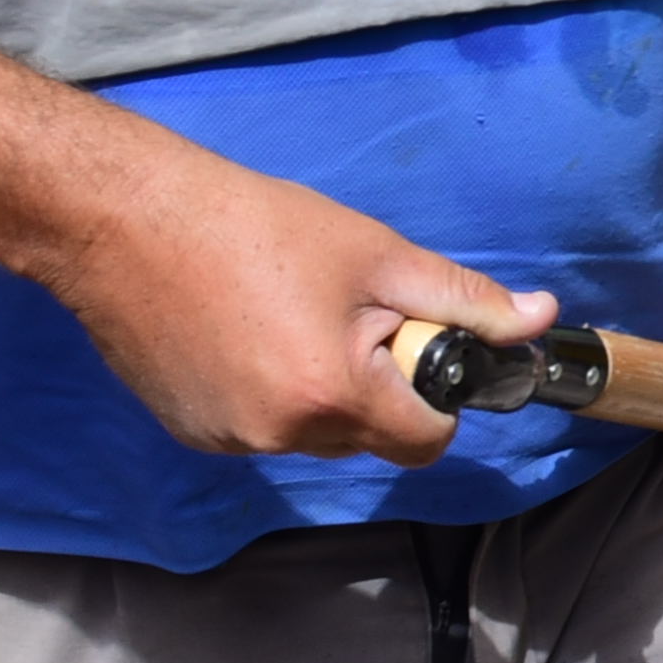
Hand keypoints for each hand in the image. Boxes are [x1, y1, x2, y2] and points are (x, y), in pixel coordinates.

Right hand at [51, 147, 550, 463]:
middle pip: (368, 439)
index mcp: (333, 396)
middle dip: (374, 387)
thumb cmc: (253, 225)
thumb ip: (464, 298)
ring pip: (312, 434)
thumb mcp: (375, 254)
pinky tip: (239, 330)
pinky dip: (266, 392)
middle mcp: (280, 435)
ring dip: (318, 390)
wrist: (122, 219)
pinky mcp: (189, 431)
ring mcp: (228, 440)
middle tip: (341, 312)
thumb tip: (539, 319)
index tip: (416, 348)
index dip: (437, 398)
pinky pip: (258, 428)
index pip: (427, 442)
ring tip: (283, 312)